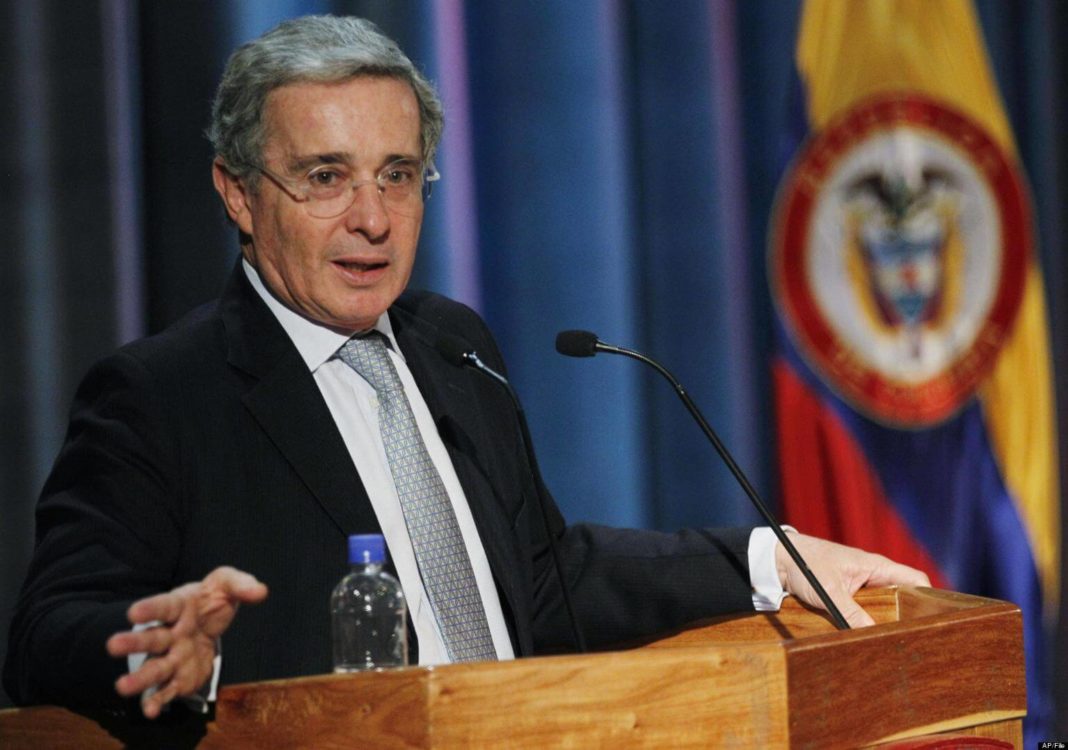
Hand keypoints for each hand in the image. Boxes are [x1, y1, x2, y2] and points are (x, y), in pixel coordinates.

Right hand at [106, 566, 267, 717]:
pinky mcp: (179, 676)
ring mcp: (172, 657)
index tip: (134, 612)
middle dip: (133, 643)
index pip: (163, 606)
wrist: (211, 618)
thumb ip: (242, 585)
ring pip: (154, 668)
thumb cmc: (214, 598)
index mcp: (179, 606)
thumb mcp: (228, 583)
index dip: (149, 608)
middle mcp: (170, 633)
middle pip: (150, 638)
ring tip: (122, 687)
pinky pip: (167, 690)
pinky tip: (151, 711)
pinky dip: (158, 700)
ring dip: (140, 678)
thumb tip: (260, 592)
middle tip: (112, 646)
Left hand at [775, 532, 929, 627]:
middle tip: (914, 641)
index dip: (928, 599)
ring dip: (885, 623)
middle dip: (907, 617)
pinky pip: (866, 612)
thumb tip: (871, 636)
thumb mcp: (829, 592)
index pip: (915, 580)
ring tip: (894, 645)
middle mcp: (873, 576)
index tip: (933, 622)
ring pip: (884, 607)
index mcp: (876, 566)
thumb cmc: (804, 564)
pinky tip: (870, 639)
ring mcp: (861, 587)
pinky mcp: (848, 597)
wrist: (776, 560)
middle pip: (902, 598)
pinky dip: (868, 623)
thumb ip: (850, 614)